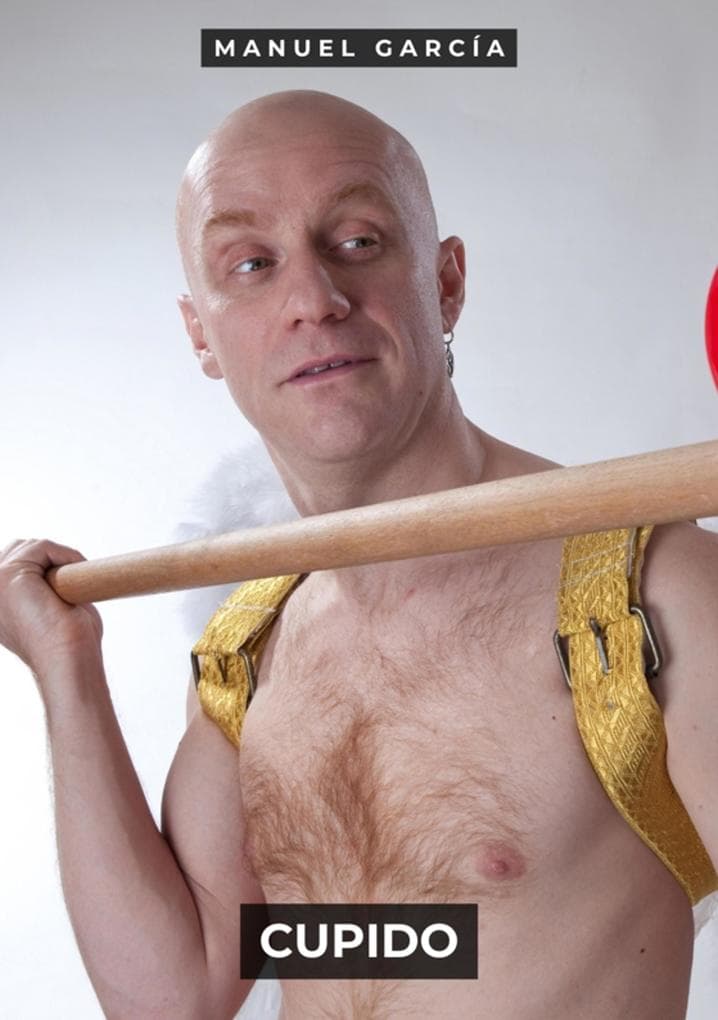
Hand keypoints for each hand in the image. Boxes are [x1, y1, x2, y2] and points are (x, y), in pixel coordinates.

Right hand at [0, 538, 102, 677]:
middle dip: (47, 557)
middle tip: (72, 579)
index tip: (68, 576)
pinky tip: (76, 575)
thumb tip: (57, 574)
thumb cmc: (71, 642)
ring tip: (75, 580)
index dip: (42, 564)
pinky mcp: (9, 575)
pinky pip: (43, 547)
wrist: (69, 659)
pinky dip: (67, 555)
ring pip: (30, 546)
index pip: (12, 562)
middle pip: (17, 549)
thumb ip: (44, 589)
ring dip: (59, 558)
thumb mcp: (51, 611)